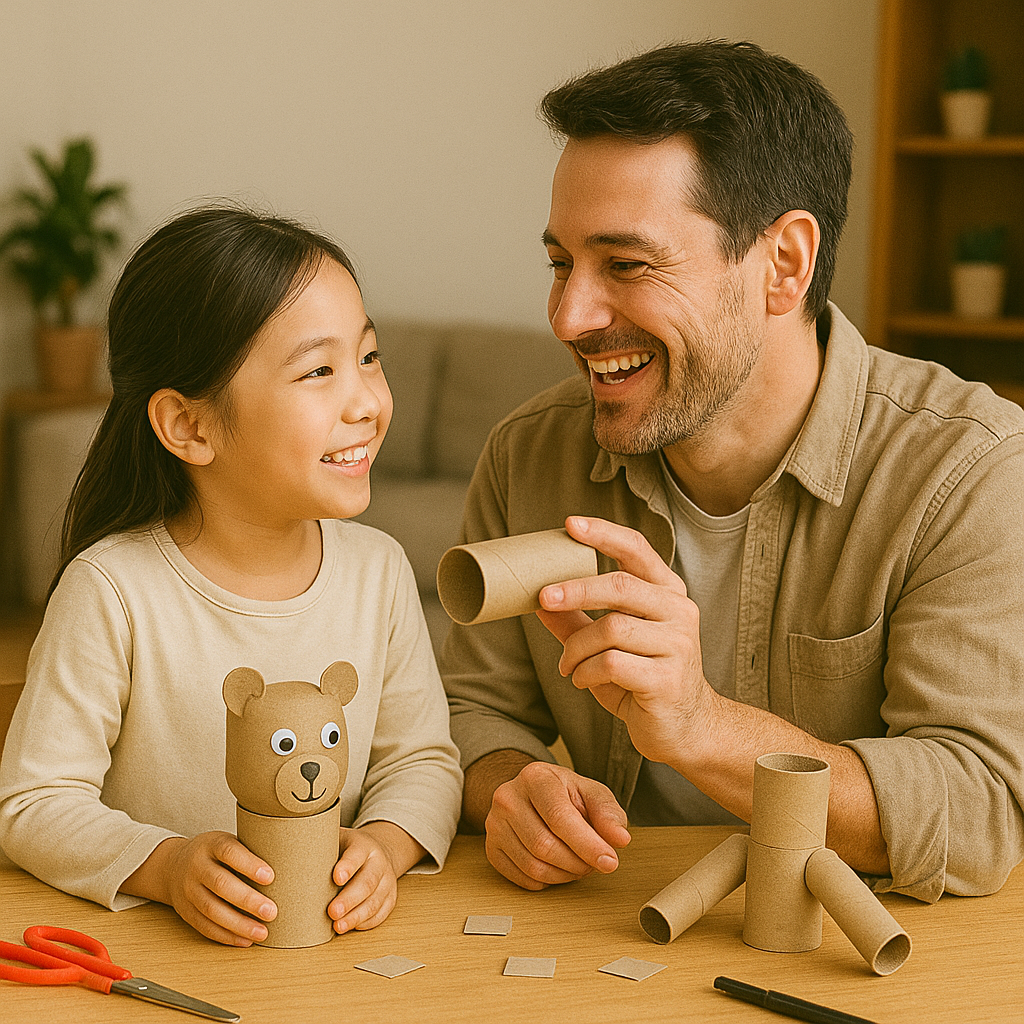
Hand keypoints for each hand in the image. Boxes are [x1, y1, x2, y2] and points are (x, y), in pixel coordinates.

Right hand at [135, 833, 276, 946]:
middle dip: (248, 900)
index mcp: (211, 844)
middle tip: (271, 912)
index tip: (270, 877)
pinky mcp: (185, 911)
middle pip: (220, 884)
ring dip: (239, 924)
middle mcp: (196, 866)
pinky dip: (226, 935)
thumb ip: (250, 851)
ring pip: (211, 910)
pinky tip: (245, 940)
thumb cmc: (214, 853)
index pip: (229, 851)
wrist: (173, 865)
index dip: (249, 864)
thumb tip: (291, 864)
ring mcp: (188, 890)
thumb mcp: (228, 841)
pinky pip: (204, 926)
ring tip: (262, 932)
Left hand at [328, 826, 398, 932]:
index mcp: (364, 845)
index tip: (336, 878)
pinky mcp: (390, 897)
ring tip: (339, 926)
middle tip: (332, 912)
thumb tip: (289, 850)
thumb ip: (319, 844)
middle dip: (350, 899)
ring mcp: (387, 880)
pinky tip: (351, 926)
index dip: (348, 866)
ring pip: (375, 901)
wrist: (378, 851)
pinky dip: (366, 922)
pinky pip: (381, 912)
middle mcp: (379, 862)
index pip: (357, 854)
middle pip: (368, 882)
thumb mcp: (336, 839)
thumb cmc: (348, 849)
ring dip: (356, 916)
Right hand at [484, 760, 629, 889]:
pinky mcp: (491, 848)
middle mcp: (508, 797)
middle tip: (595, 862)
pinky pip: (522, 879)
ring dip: (565, 875)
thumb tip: (619, 839)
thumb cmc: (565, 794)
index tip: (610, 861)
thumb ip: (608, 813)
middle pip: (544, 846)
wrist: (533, 794)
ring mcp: (494, 824)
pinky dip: (547, 881)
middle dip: (578, 863)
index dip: (587, 844)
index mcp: (535, 777)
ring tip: (578, 864)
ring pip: (533, 866)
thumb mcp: (592, 793)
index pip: (559, 818)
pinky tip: (558, 867)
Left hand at [537, 515, 716, 766]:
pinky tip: (583, 679)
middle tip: (543, 598)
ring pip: (611, 628)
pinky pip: (612, 663)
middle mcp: (679, 612)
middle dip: (575, 589)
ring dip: (576, 648)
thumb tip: (537, 601)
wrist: (686, 729)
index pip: (637, 549)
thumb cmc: (644, 680)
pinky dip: (586, 671)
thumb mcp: (608, 645)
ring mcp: (678, 645)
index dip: (603, 533)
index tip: (570, 524)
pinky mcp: (668, 678)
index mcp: (668, 593)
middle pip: (620, 585)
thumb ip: (578, 621)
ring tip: (568, 665)